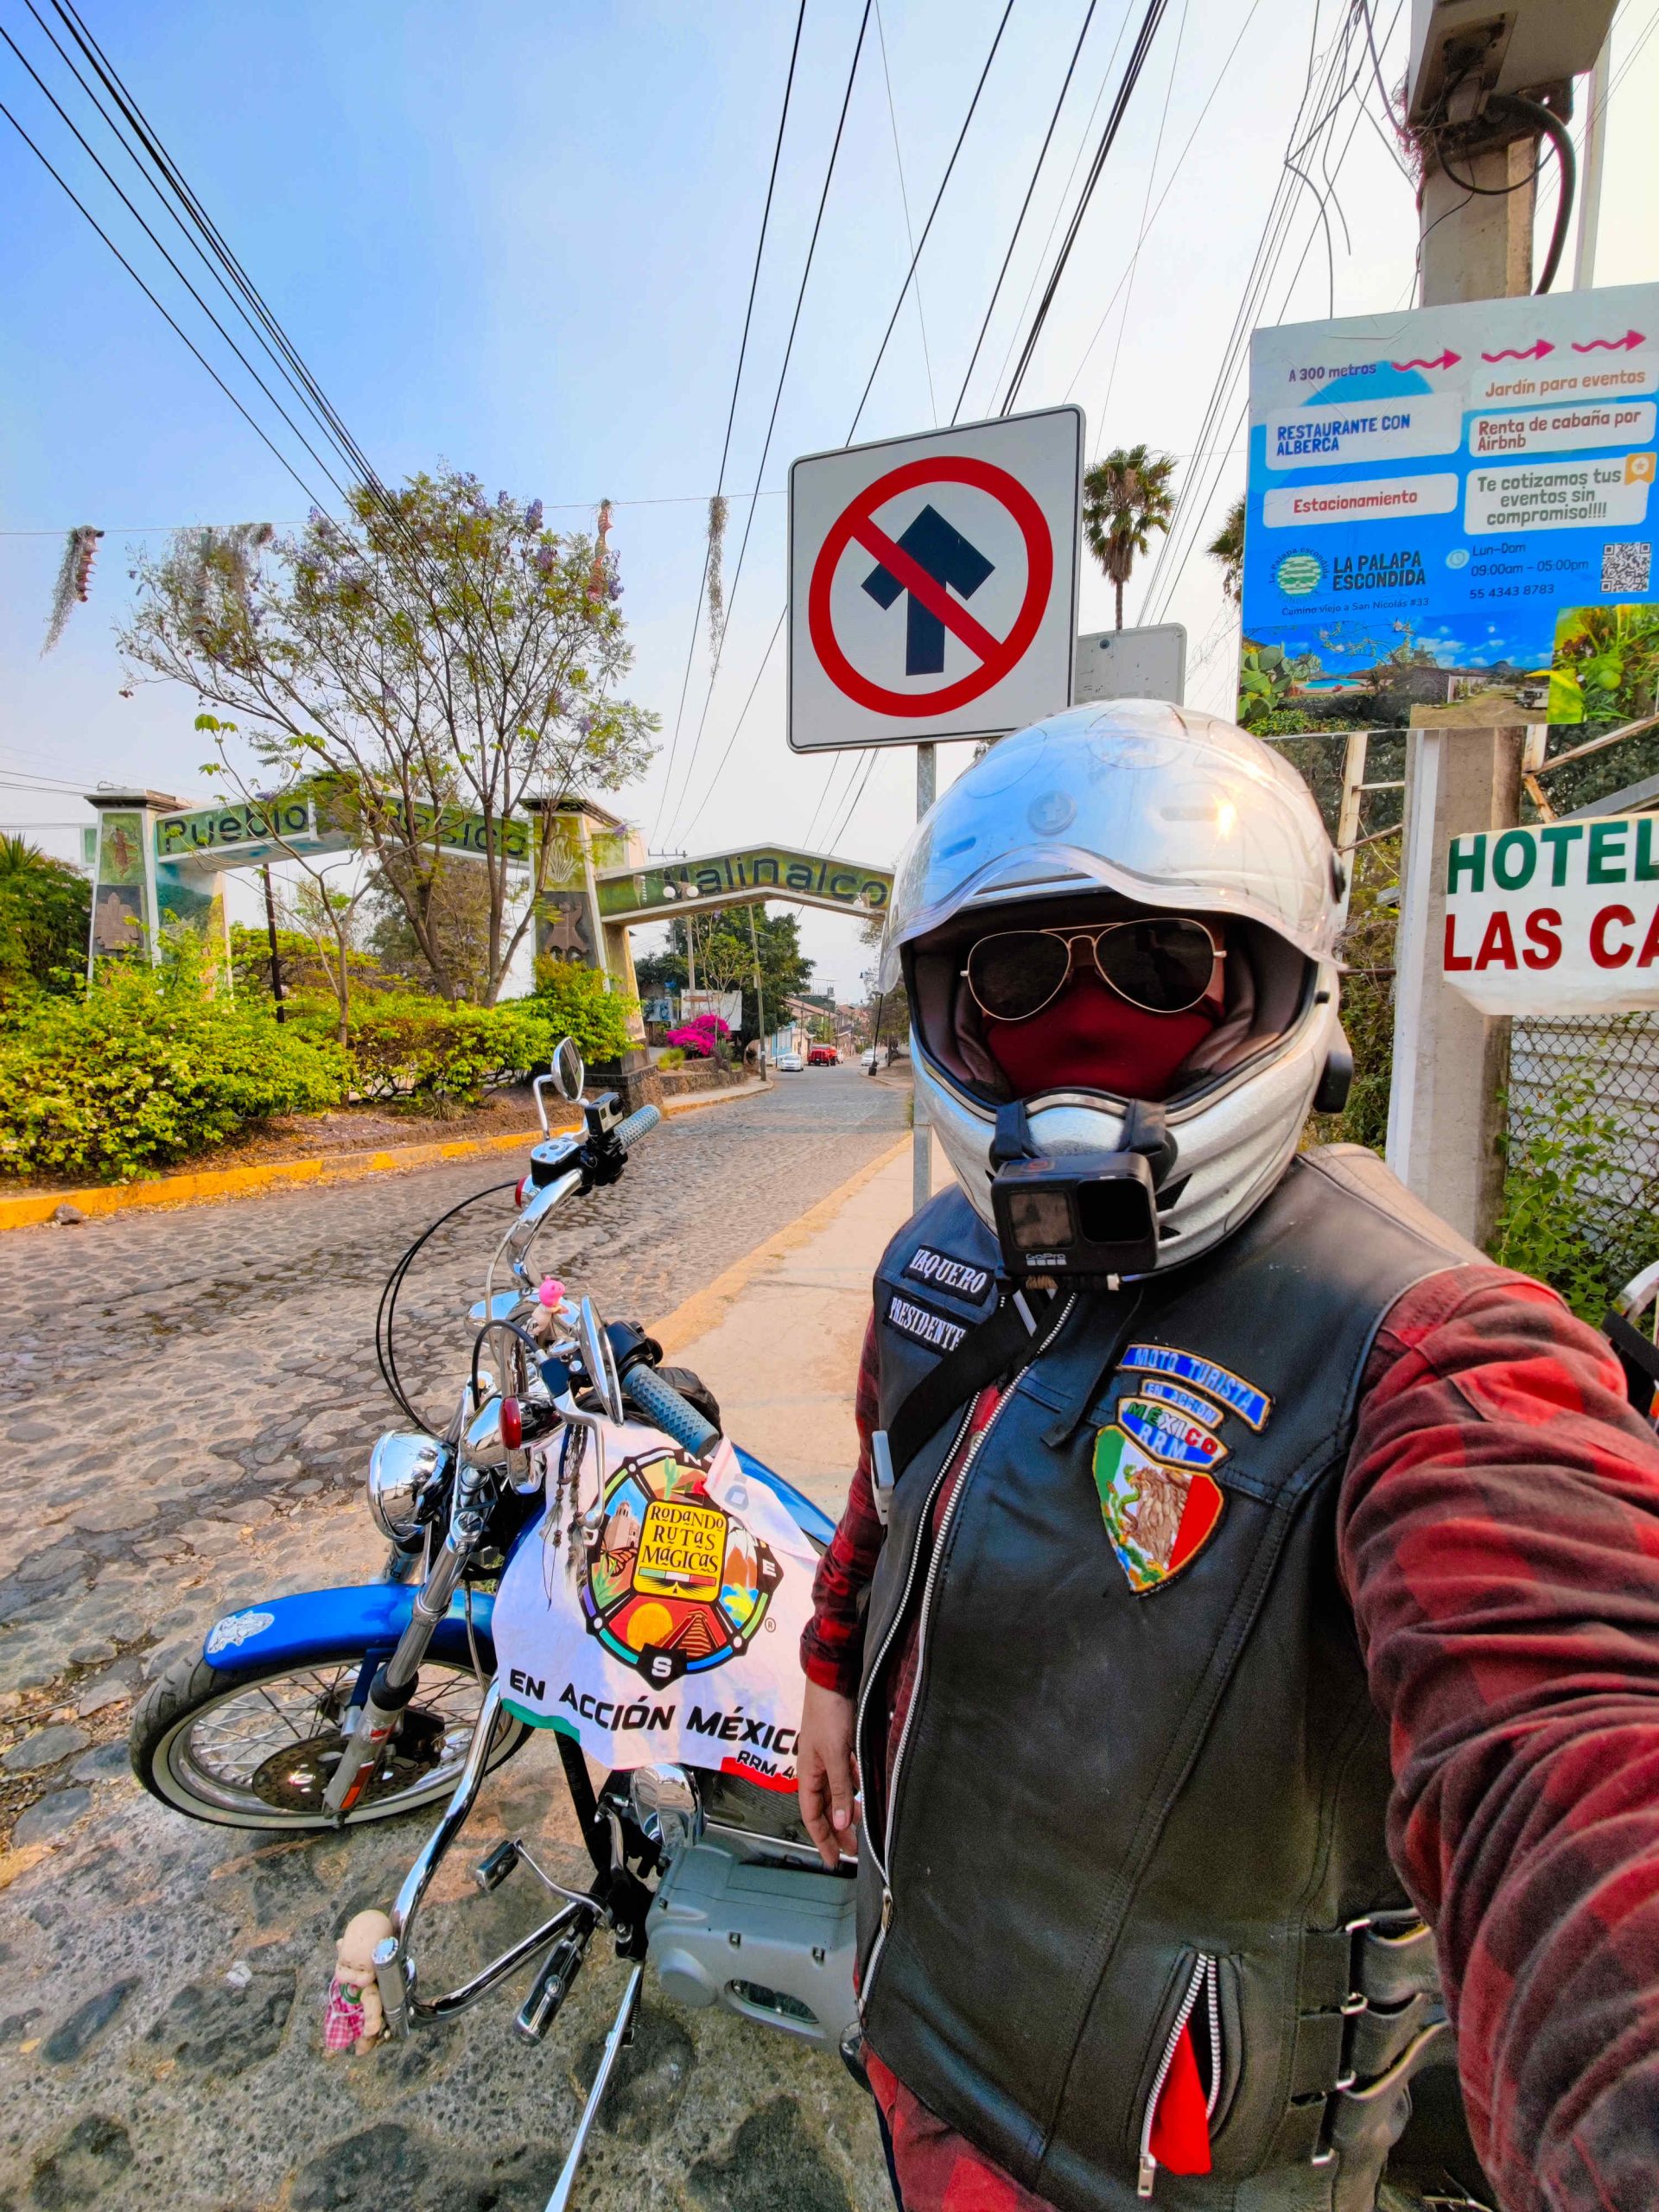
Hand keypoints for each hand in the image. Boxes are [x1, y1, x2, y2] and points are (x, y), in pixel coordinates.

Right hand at [797, 1679, 858, 1870]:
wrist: (832, 1681)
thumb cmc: (828, 1715)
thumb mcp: (835, 1756)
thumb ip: (839, 1789)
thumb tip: (842, 1823)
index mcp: (808, 1775)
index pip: (813, 1817)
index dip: (823, 1840)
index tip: (834, 1861)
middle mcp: (816, 1770)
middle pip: (825, 1809)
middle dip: (838, 1830)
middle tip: (854, 1850)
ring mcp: (828, 1759)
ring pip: (837, 1794)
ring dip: (848, 1811)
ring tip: (862, 1825)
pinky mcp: (841, 1748)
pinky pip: (846, 1776)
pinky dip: (854, 1788)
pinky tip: (864, 1793)